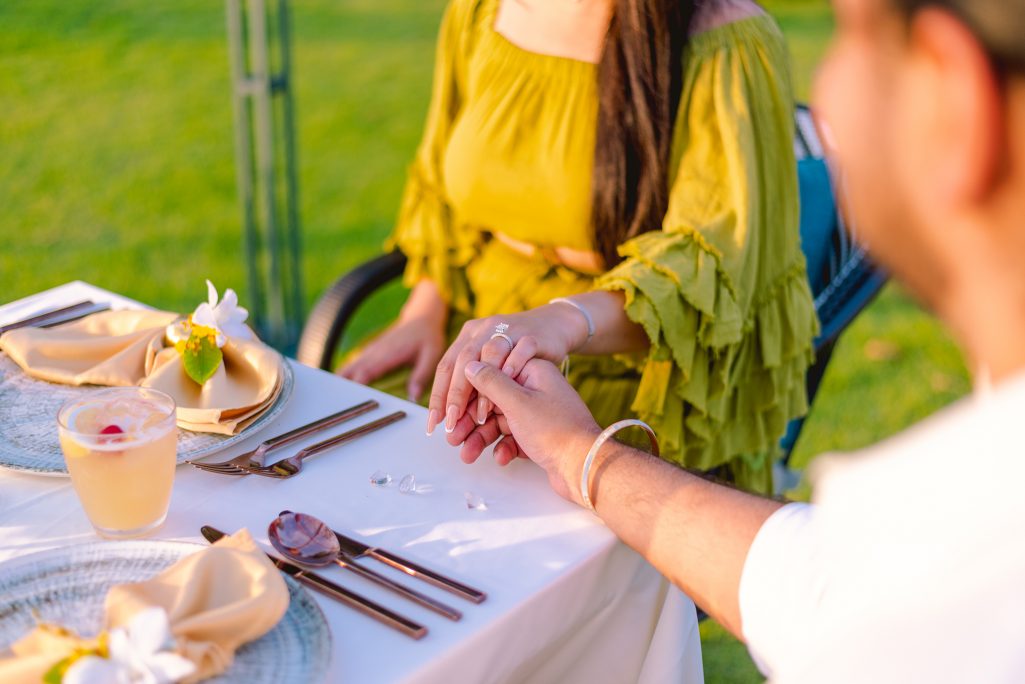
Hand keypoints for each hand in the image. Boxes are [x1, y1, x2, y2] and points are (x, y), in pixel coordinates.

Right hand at [338, 281, 445, 401]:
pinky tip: (336, 385)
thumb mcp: (432, 355)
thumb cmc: (427, 337)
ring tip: (329, 396)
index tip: (349, 398)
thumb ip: (422, 375)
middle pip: (354, 371)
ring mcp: (371, 351)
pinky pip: (353, 364)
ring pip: (350, 366)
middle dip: (344, 386)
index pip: (368, 371)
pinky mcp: (371, 353)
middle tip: (333, 404)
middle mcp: (376, 353)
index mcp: (388, 354)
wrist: (422, 317)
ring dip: (340, 379)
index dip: (357, 384)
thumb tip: (413, 398)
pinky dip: (344, 374)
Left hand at [427, 303, 590, 434]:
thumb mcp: (490, 365)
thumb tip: (448, 414)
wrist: (554, 324)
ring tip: (480, 417)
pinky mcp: (531, 334)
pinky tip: (508, 392)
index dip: (438, 396)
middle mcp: (483, 329)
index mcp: (468, 336)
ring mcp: (507, 329)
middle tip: (452, 423)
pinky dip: (512, 369)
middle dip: (455, 396)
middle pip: (462, 362)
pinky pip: (520, 351)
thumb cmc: (518, 353)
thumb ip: (471, 383)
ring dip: (484, 389)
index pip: (445, 367)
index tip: (433, 423)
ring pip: (488, 356)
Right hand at [447, 359, 601, 503]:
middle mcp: (536, 389)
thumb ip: (491, 382)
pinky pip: (514, 438)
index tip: (453, 410)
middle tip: (453, 437)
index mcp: (533, 371)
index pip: (493, 373)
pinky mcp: (541, 436)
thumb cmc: (556, 430)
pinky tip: (501, 457)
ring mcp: (539, 414)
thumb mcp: (518, 402)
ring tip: (467, 454)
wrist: (587, 467)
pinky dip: (504, 447)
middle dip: (472, 421)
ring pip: (501, 422)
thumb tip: (470, 365)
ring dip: (482, 438)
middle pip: (493, 401)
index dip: (470, 392)